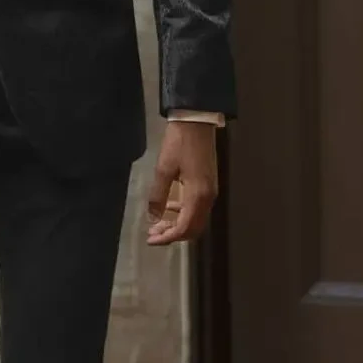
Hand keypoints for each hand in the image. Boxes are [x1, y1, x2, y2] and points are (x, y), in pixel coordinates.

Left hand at [146, 120, 218, 246]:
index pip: (185, 228)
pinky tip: (169, 208)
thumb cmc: (179, 144)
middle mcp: (208, 198)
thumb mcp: (163, 169)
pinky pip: (197, 209)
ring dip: (178, 225)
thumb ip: (158, 196)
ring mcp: (210, 191)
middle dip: (173, 235)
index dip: (168, 237)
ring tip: (157, 224)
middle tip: (153, 234)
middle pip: (194, 228)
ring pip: (196, 219)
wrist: (196, 122)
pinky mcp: (209, 185)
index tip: (151, 239)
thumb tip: (153, 219)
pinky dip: (183, 214)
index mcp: (198, 195)